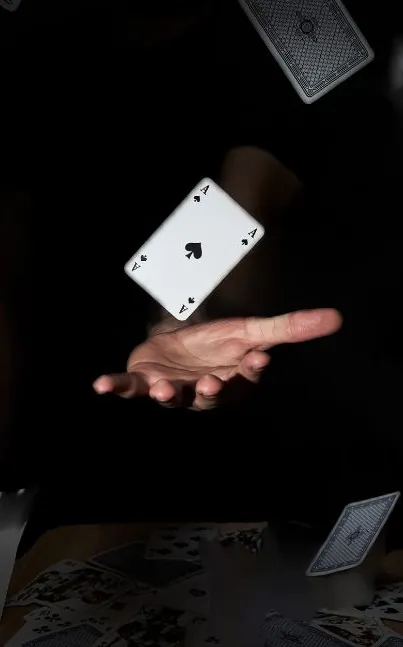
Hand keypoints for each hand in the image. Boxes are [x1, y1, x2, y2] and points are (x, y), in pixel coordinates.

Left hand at [93, 308, 340, 410]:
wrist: (180, 344)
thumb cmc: (218, 343)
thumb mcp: (253, 329)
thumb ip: (289, 328)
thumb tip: (336, 317)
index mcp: (232, 379)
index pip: (246, 376)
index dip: (251, 370)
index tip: (258, 359)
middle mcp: (203, 391)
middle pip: (210, 396)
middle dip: (211, 391)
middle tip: (212, 384)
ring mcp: (173, 389)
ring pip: (172, 398)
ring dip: (167, 395)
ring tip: (165, 391)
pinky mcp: (144, 382)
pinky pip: (130, 389)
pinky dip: (116, 387)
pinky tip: (101, 385)